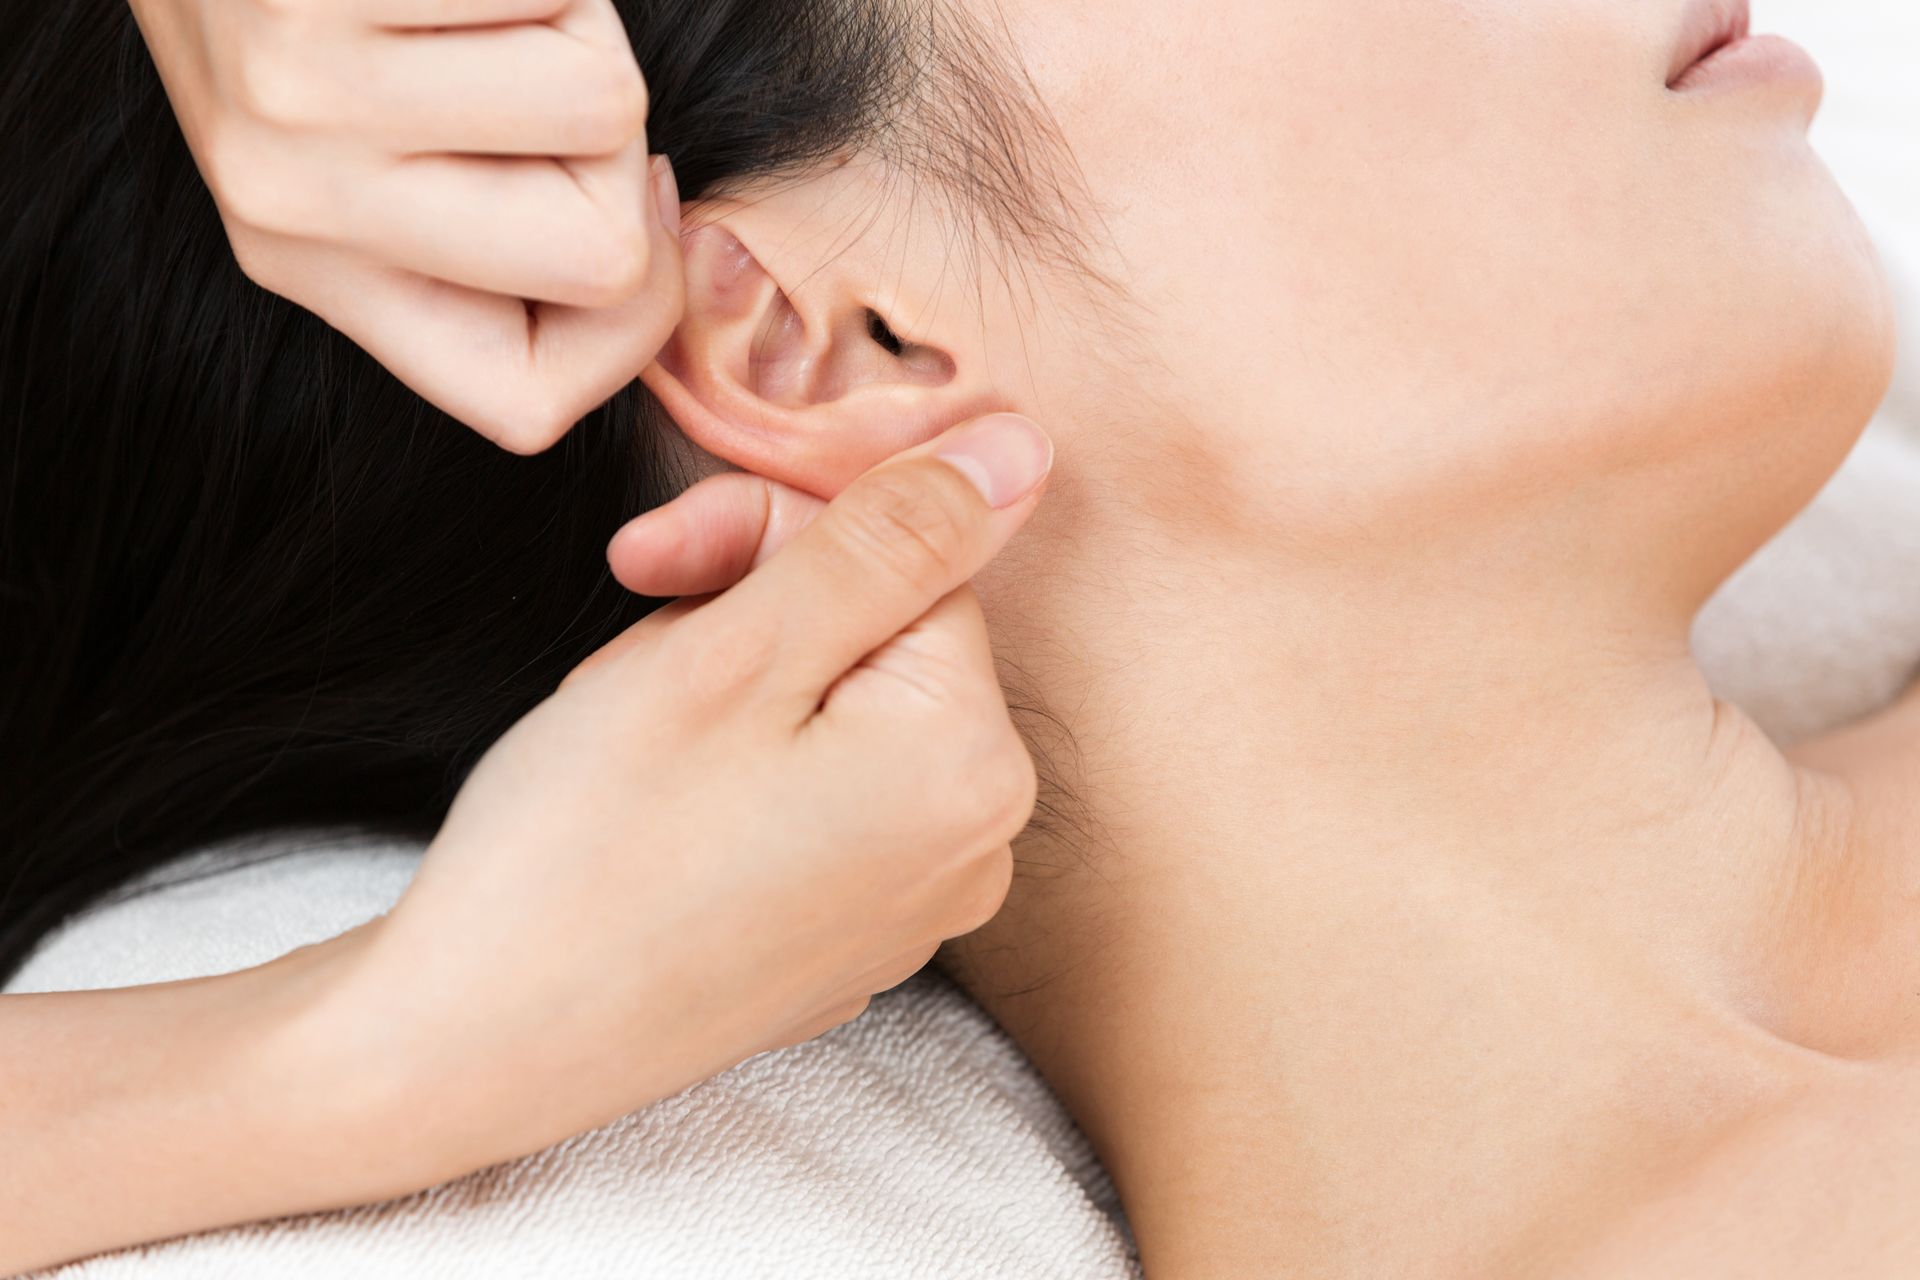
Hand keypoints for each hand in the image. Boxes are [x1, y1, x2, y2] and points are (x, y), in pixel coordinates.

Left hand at [127, 0, 680, 451]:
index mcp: (307, 269)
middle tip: (534, 71)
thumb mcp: (346, 146)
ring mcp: (302, 91)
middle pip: (604, 260)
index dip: (633, 324)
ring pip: (606, 110)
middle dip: (621, 155)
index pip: (528, 404)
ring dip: (584, 29)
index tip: (612, 200)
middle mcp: (292, 201)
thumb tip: (665, 247)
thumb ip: (477, 228)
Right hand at [327, 414, 1052, 1173]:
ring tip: (632, 742)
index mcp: (972, 762)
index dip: (772, 538)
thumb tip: (1021, 451)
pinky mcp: (849, 943)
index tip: (652, 562)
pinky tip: (654, 815)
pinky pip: (818, 803)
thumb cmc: (586, 850)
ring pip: (840, 715)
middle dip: (752, 614)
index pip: (911, 559)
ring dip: (735, 690)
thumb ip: (891, 539)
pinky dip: (740, 776)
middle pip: (882, 640)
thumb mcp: (735, 651)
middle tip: (631, 654)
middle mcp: (975, 846)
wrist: (476, 1049)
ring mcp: (915, 908)